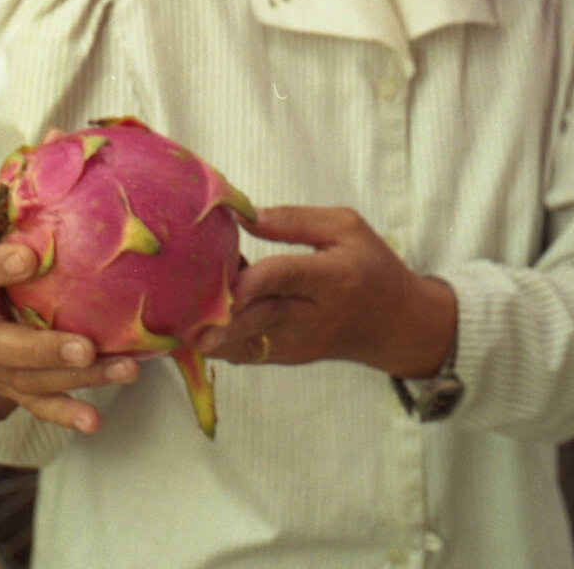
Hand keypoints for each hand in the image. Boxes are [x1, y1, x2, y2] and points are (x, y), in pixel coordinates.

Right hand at [0, 196, 139, 432]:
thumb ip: (22, 188)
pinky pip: (38, 405)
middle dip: (42, 348)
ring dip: (78, 379)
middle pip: (1, 345)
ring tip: (126, 370)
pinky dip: (66, 414)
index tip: (32, 256)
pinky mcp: (11, 388)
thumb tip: (60, 136)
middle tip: (83, 344)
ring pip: (30, 379)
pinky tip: (96, 419)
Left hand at [195, 206, 455, 377]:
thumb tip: (245, 216)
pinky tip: (193, 321)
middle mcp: (313, 316)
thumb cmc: (371, 267)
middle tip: (182, 310)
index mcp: (333, 277)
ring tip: (178, 313)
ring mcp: (297, 344)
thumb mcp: (347, 227)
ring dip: (209, 330)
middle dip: (220, 316)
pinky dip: (216, 341)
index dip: (251, 279)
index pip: (287, 277)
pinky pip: (243, 354)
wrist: (396, 325)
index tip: (222, 278)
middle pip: (260, 318)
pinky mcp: (286, 358)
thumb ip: (295, 220)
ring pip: (245, 343)